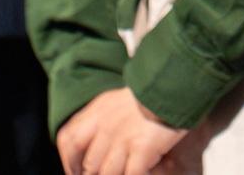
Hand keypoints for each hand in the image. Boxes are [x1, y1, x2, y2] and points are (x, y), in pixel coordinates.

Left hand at [56, 88, 185, 174]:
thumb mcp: (117, 98)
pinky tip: (147, 171)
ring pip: (107, 174)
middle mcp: (105, 127)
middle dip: (94, 174)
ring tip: (125, 169)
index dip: (69, 162)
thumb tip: (99, 144)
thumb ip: (103, 118)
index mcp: (96, 112)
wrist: (175, 78)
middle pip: (89, 165)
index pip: (69, 141)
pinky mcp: (142, 149)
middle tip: (106, 172)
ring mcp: (123, 139)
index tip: (76, 171)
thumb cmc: (151, 89)